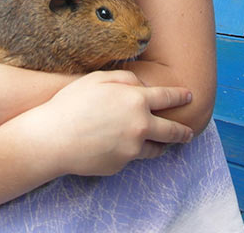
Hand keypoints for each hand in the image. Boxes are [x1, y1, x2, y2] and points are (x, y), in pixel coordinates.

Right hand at [33, 70, 193, 176]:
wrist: (53, 138)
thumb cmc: (72, 103)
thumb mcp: (98, 79)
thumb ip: (125, 78)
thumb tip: (142, 86)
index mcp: (136, 101)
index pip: (168, 98)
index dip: (180, 96)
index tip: (190, 97)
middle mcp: (140, 126)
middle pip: (172, 131)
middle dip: (183, 131)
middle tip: (189, 132)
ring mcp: (132, 149)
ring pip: (155, 149)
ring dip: (160, 145)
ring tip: (161, 144)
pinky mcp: (121, 165)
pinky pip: (130, 157)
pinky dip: (129, 152)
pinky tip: (116, 146)